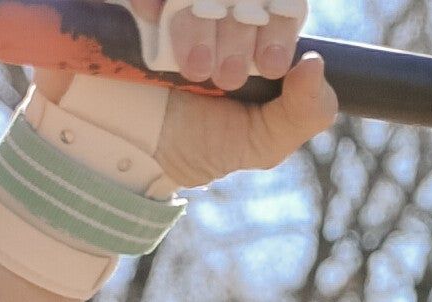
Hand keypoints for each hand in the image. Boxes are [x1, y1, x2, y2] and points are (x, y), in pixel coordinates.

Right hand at [36, 0, 337, 189]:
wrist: (117, 157)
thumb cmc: (192, 145)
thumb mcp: (257, 142)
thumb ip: (303, 112)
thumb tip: (314, 64)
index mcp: (250, 29)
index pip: (279, 3)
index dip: (279, 28)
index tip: (270, 67)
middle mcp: (210, 7)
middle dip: (239, 30)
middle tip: (226, 77)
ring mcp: (166, 3)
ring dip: (198, 21)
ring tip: (191, 70)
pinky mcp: (120, 4)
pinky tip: (153, 19)